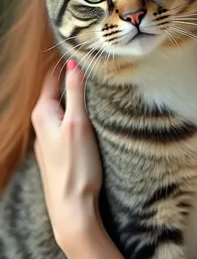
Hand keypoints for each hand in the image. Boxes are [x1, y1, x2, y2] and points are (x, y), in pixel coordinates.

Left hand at [32, 59, 102, 253]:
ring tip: (93, 84)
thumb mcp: (78, 124)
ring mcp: (49, 139)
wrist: (72, 209)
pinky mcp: (59, 151)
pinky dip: (76, 113)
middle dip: (70, 79)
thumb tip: (72, 64)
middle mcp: (41, 125)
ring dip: (74, 97)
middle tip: (91, 64)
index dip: (64, 63)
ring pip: (61, 108)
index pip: (51, 78)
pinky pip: (66, 122)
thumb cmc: (76, 167)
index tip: (81, 50)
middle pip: (56, 92)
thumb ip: (75, 93)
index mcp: (43, 114)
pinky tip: (89, 115)